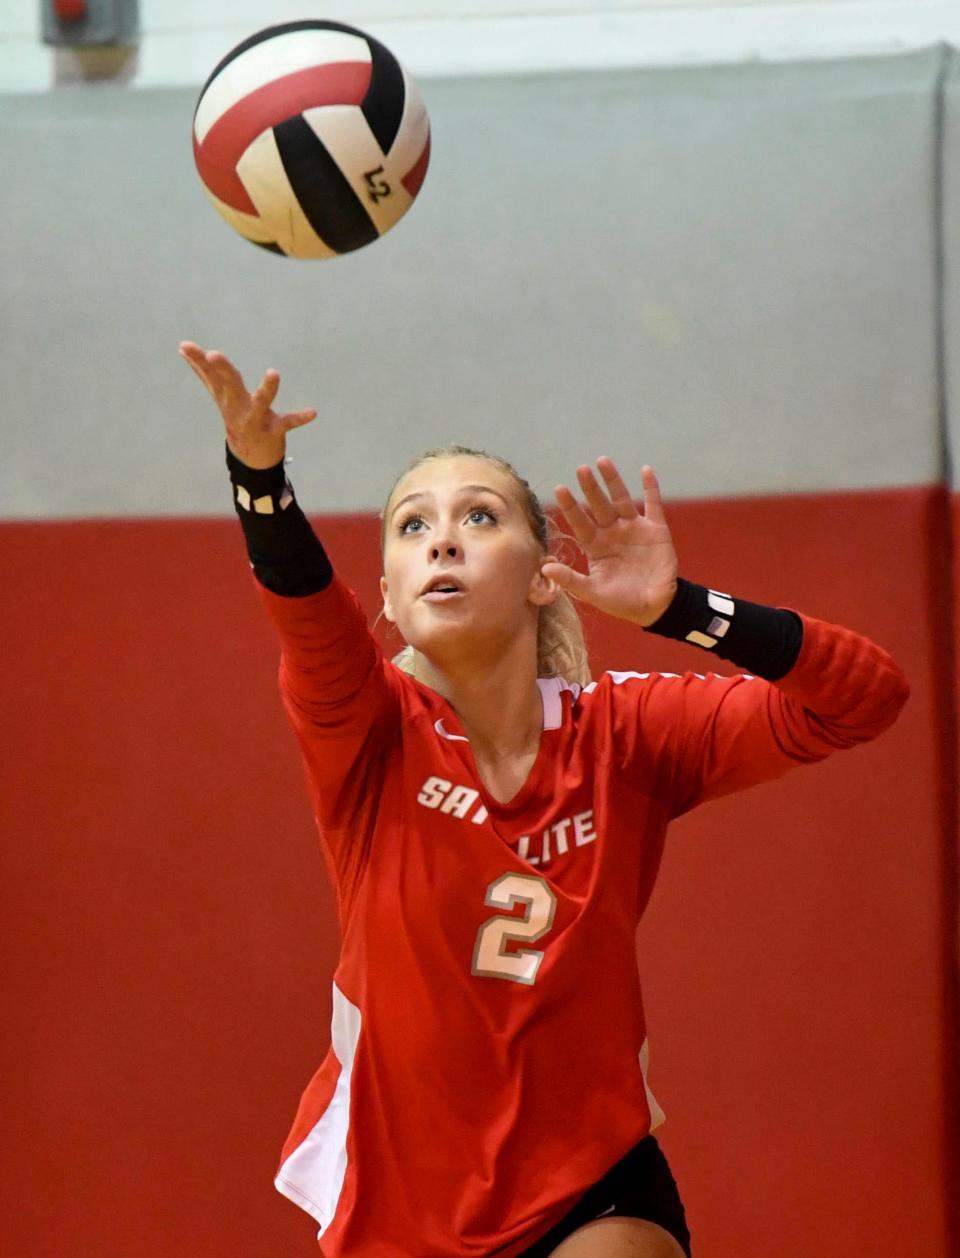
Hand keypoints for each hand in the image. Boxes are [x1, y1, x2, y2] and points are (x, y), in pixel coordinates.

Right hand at [179, 341, 316, 468]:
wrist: (251, 460)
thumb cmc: (236, 419)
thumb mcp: (219, 397)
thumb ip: (204, 373)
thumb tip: (183, 349)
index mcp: (226, 398)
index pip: (209, 376)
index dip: (198, 361)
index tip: (185, 345)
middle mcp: (238, 408)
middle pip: (229, 386)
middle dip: (222, 370)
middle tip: (213, 354)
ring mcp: (256, 420)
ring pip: (260, 403)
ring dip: (267, 390)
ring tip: (273, 373)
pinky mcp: (274, 430)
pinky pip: (288, 423)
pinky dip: (299, 418)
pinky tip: (313, 413)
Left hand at [541, 459, 677, 626]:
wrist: (654, 606)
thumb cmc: (621, 601)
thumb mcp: (593, 592)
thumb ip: (571, 579)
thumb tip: (544, 567)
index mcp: (596, 546)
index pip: (580, 522)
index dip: (570, 507)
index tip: (559, 489)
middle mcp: (613, 533)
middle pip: (599, 505)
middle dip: (590, 488)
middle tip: (580, 469)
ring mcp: (634, 529)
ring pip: (622, 500)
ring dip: (613, 481)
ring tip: (603, 461)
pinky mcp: (656, 530)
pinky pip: (653, 505)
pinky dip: (651, 488)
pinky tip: (646, 470)